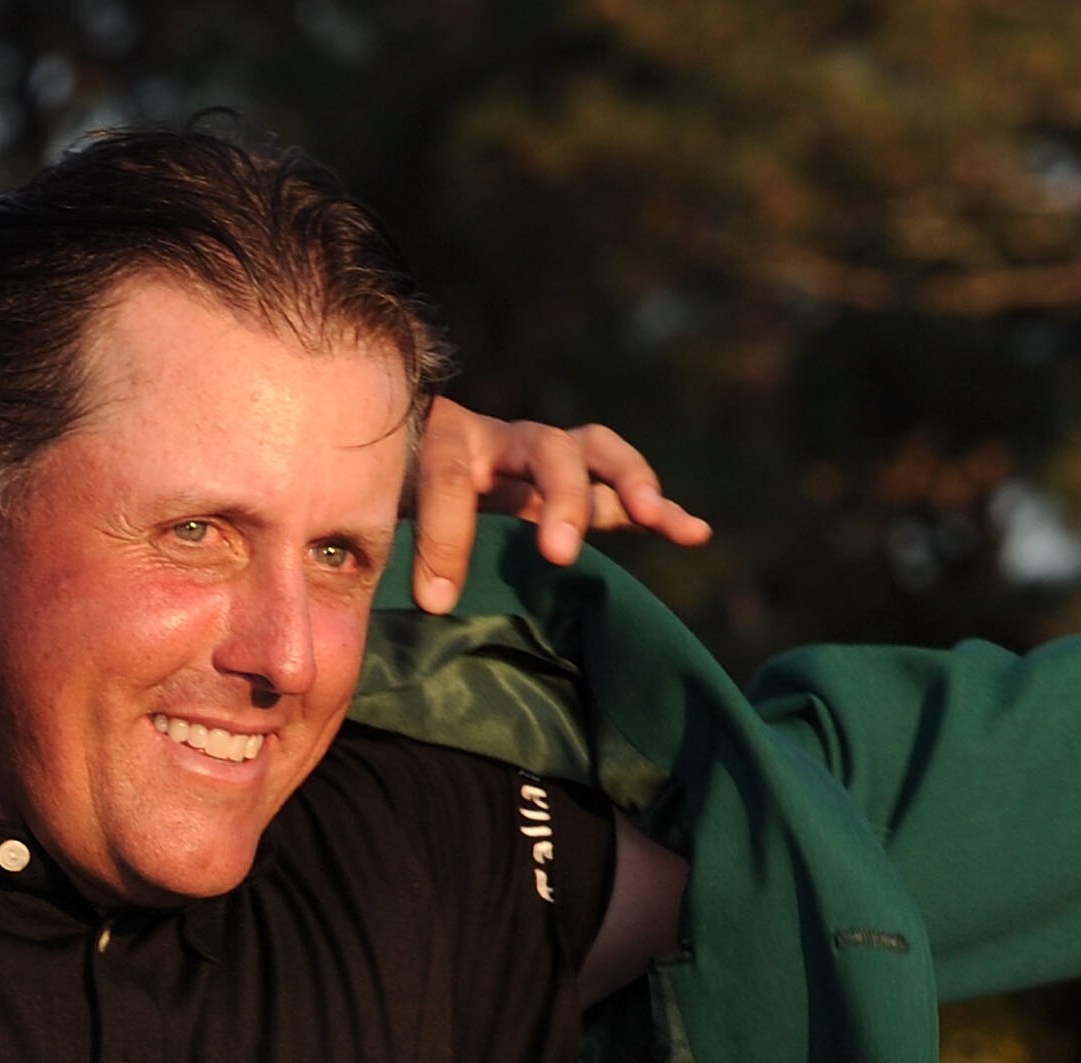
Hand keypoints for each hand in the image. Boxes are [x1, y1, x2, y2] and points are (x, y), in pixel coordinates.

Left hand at [410, 401, 713, 614]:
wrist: (407, 452)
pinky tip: (695, 533)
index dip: (444, 537)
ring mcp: (545, 456)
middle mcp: (503, 440)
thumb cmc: (392, 491)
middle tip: (559, 554)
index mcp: (445, 441)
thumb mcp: (385, 512)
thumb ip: (403, 545)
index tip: (434, 601)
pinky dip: (660, 507)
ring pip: (596, 455)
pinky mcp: (576, 480)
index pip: (448, 478)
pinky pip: (623, 487)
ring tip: (649, 517)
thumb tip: (435, 604)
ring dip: (627, 483)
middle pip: (546, 449)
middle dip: (559, 500)